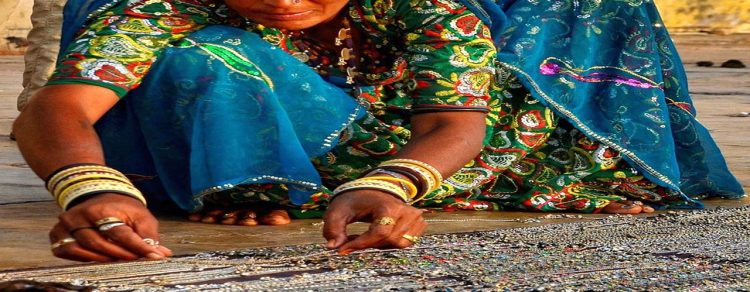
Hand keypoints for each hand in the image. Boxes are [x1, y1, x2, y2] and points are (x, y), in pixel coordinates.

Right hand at [48, 193, 171, 261]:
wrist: (97, 195)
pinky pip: (66, 252)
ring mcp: (64, 225)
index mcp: (101, 208)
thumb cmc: (121, 208)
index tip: (154, 257)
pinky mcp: (56, 235)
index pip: (120, 233)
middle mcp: (79, 215)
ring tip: (120, 260)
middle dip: (121, 256)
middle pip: (99, 244)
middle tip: (137, 260)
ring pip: (81, 250)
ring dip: (103, 259)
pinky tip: (98, 257)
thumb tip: (161, 255)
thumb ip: (149, 235)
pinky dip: (83, 258)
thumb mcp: (139, 215)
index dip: (138, 247)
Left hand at [322, 190, 426, 254]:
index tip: (343, 249)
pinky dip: (390, 243)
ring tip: (365, 236)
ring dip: (380, 244)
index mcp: (388, 205)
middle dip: (368, 244)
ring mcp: (415, 217)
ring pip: (399, 244)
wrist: (374, 189)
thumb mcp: (339, 209)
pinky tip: (378, 236)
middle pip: (389, 240)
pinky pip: (406, 242)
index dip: (361, 244)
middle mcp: (406, 211)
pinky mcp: (418, 223)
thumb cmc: (355, 200)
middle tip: (351, 240)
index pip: (379, 233)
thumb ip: (333, 227)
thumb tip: (334, 247)